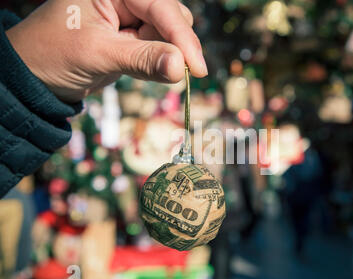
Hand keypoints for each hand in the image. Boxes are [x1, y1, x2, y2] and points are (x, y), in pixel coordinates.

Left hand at [6, 0, 206, 102]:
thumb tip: (180, 68)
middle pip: (171, 15)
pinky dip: (159, 61)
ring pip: (169, 32)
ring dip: (165, 54)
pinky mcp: (131, 37)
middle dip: (174, 44)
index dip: (181, 37)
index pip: (159, 6)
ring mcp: (129, 16)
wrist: (34, 76)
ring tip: (136, 66)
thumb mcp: (97, 55)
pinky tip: (145, 69)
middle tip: (175, 72)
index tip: (197, 68)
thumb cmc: (53, 55)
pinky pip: (159, 47)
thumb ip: (142, 60)